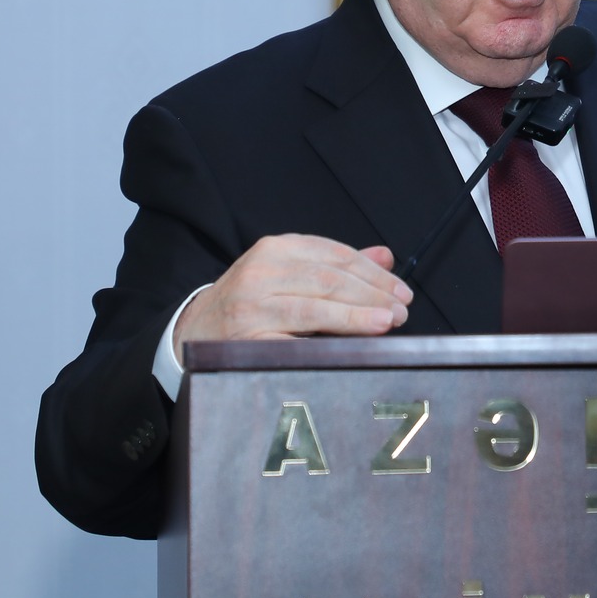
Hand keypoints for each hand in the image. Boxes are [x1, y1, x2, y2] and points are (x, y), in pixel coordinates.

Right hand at [174, 235, 411, 361]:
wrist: (194, 330)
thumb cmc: (251, 301)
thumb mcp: (288, 272)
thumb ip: (335, 264)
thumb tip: (385, 257)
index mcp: (275, 249)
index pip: (335, 255)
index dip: (373, 273)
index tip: (400, 290)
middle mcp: (261, 272)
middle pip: (329, 280)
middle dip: (372, 295)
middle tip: (401, 310)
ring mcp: (251, 306)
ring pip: (315, 308)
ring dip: (356, 316)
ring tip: (386, 323)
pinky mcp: (246, 340)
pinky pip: (292, 342)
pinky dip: (324, 344)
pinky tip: (348, 348)